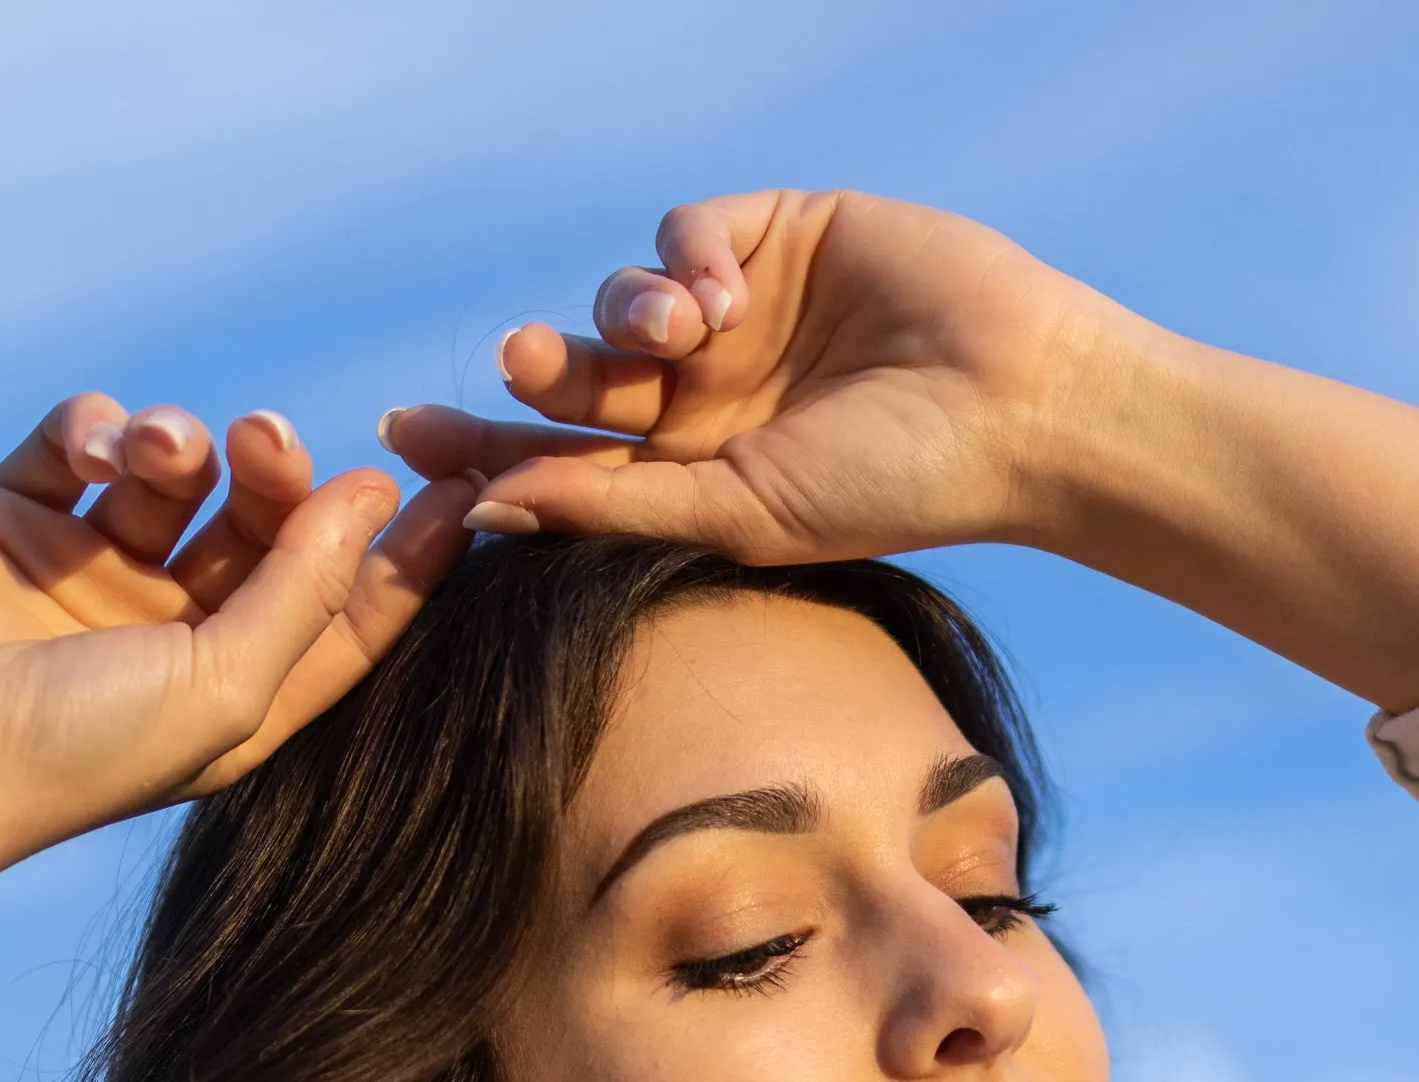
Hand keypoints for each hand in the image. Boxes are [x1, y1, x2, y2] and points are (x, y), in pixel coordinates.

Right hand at [0, 394, 477, 874]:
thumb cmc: (79, 753)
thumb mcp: (225, 688)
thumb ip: (305, 593)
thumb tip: (370, 499)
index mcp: (241, 691)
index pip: (349, 613)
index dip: (408, 555)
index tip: (464, 489)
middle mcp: (177, 630)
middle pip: (269, 526)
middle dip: (280, 476)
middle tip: (268, 443)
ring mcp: (96, 569)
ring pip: (180, 470)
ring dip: (186, 440)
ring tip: (168, 451)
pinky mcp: (18, 514)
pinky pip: (84, 437)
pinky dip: (101, 427)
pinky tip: (97, 454)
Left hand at [379, 191, 1121, 564]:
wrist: (1016, 410)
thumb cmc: (890, 487)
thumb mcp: (736, 514)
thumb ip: (612, 506)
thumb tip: (485, 510)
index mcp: (691, 478)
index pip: (562, 461)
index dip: (482, 447)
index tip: (401, 441)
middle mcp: (706, 399)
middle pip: (576, 375)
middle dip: (540, 370)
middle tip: (521, 365)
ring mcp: (742, 315)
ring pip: (625, 296)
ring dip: (626, 311)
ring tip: (671, 336)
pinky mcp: (779, 234)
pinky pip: (687, 230)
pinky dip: (687, 256)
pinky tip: (726, 298)